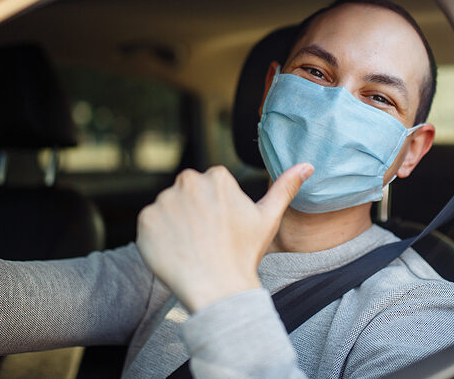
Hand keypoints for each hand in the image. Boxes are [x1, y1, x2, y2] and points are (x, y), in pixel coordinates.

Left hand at [136, 163, 312, 311]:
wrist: (217, 289)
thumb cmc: (244, 254)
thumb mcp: (268, 218)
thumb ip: (285, 187)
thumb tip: (308, 164)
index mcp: (217, 176)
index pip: (211, 186)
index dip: (217, 210)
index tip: (222, 229)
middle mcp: (188, 181)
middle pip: (188, 193)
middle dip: (195, 211)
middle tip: (208, 239)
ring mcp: (164, 200)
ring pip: (169, 209)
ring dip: (176, 224)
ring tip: (193, 248)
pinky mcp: (145, 220)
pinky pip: (150, 224)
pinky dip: (159, 237)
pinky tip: (176, 252)